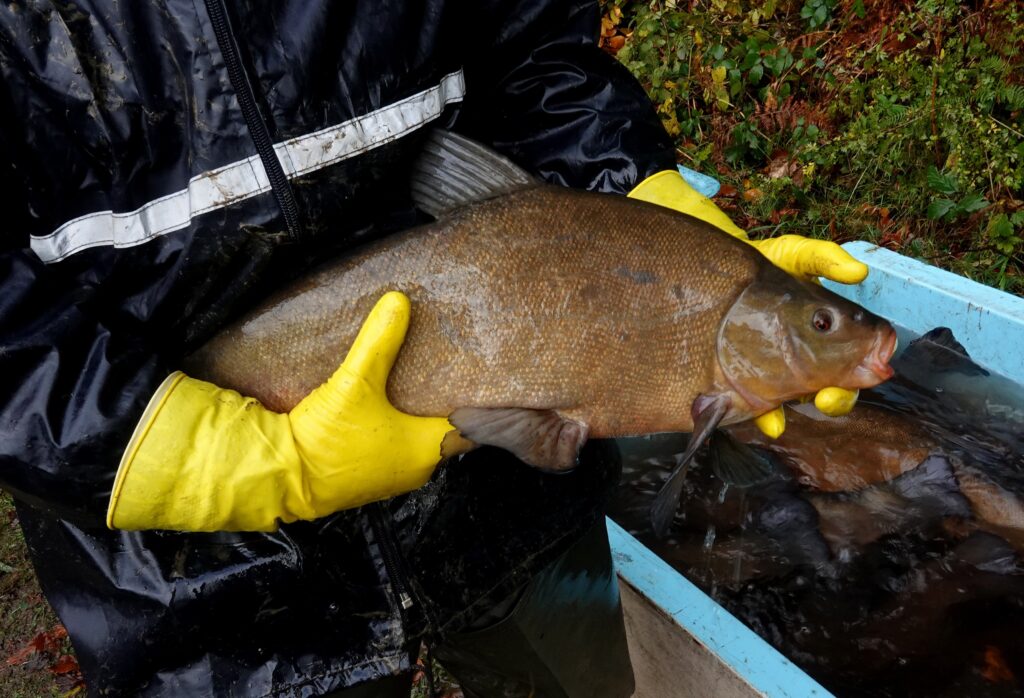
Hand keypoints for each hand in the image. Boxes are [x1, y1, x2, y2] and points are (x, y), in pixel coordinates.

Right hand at [107, 292, 454, 531]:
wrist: (279, 478)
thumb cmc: (327, 438)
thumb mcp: (354, 383)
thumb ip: (379, 342)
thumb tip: (399, 300)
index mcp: (427, 449)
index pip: (471, 425)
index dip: (479, 401)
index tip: (481, 373)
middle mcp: (415, 468)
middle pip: (443, 429)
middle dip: (444, 400)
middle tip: (450, 364)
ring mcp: (390, 476)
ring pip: (415, 438)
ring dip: (416, 413)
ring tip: (419, 375)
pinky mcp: (364, 476)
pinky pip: (390, 446)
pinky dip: (392, 425)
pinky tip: (384, 400)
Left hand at [628, 170, 865, 436]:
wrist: (700, 270)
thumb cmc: (751, 264)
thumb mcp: (789, 254)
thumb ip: (821, 259)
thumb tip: (857, 272)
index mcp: (818, 335)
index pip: (845, 366)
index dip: (852, 378)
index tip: (856, 376)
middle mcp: (798, 358)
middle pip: (825, 390)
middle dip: (832, 399)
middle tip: (826, 398)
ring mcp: (767, 371)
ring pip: (788, 402)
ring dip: (788, 412)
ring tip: (782, 416)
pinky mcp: (735, 378)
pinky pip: (750, 403)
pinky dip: (761, 414)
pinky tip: (763, 419)